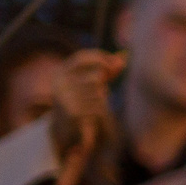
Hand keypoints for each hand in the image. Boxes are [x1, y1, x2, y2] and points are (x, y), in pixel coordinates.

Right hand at [46, 48, 122, 184]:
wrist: (64, 128)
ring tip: (93, 105)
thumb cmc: (81, 100)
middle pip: (95, 77)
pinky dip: (101, 109)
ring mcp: (65, 98)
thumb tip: (125, 56)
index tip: (118, 62)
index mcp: (60, 72)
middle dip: (104, 84)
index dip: (101, 57)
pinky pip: (98, 106)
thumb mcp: (91, 83)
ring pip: (99, 92)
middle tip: (101, 92)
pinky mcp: (73, 112)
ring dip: (103, 98)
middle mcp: (60, 83)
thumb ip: (108, 70)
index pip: (82, 57)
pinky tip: (93, 114)